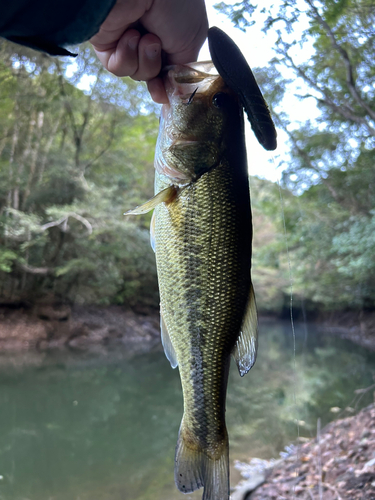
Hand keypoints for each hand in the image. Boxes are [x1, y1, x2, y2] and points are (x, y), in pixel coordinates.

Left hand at [90, 0, 207, 102]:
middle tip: (156, 48)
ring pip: (137, 74)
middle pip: (154, 74)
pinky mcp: (107, 43)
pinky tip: (129, 35)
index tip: (172, 94)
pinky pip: (119, 68)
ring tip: (146, 36)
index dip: (171, 83)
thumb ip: (183, 70)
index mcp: (171, 31)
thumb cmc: (175, 4)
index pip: (169, 67)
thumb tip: (176, 93)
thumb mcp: (191, 41)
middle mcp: (148, 34)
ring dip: (145, 60)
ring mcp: (126, 39)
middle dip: (157, 71)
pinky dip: (127, 56)